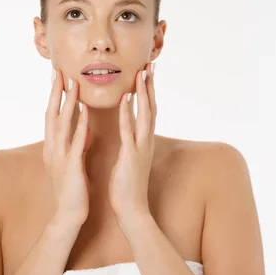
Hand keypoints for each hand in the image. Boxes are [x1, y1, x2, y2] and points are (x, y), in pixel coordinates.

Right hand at [43, 69, 90, 225]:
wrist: (68, 215)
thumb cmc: (72, 189)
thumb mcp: (72, 162)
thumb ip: (76, 144)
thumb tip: (82, 128)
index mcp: (53, 147)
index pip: (52, 116)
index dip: (55, 96)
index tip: (58, 77)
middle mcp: (52, 148)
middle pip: (52, 114)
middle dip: (55, 92)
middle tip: (58, 70)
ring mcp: (60, 156)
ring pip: (61, 123)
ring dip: (67, 102)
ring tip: (72, 83)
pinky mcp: (71, 165)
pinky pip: (75, 141)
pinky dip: (80, 124)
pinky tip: (85, 111)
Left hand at [109, 62, 156, 221]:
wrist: (131, 209)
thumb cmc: (127, 185)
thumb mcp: (130, 158)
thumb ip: (131, 142)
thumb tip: (130, 129)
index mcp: (144, 141)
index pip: (148, 111)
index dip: (148, 91)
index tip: (147, 72)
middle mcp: (146, 141)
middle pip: (151, 107)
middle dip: (150, 85)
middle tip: (150, 64)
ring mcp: (141, 148)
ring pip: (145, 115)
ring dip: (143, 93)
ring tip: (142, 73)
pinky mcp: (131, 157)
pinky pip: (129, 132)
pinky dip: (127, 115)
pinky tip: (124, 100)